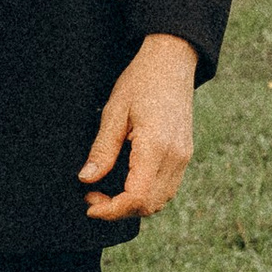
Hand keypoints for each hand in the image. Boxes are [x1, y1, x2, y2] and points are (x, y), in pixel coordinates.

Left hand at [79, 33, 197, 221]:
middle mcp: (175, 156)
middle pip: (149, 205)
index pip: (136, 197)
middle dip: (119, 210)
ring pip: (160, 200)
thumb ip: (102, 150)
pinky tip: (126, 183)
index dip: (111, 209)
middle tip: (92, 195)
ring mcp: (183, 157)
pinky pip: (167, 187)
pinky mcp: (184, 154)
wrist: (172, 62)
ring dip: (133, 205)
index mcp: (156, 146)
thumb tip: (87, 179)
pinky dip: (146, 195)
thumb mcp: (113, 112)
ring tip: (106, 191)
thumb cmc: (141, 81)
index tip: (89, 204)